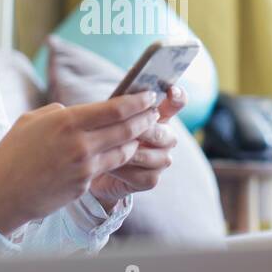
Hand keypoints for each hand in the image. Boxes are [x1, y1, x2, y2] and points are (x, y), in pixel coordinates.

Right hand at [0, 91, 161, 233]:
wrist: (2, 195)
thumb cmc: (12, 154)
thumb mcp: (31, 121)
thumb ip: (58, 113)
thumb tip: (76, 111)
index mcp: (67, 121)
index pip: (115, 108)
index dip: (137, 101)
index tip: (149, 95)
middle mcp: (80, 144)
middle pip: (126, 129)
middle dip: (146, 119)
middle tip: (155, 112)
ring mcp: (84, 167)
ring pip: (124, 151)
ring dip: (137, 141)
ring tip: (143, 132)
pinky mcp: (84, 186)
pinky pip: (108, 168)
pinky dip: (118, 159)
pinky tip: (123, 153)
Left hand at [88, 85, 186, 211]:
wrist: (94, 167)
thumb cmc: (104, 134)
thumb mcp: (111, 117)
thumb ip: (123, 107)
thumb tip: (125, 98)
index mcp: (159, 115)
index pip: (177, 102)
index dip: (177, 96)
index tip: (170, 91)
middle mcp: (166, 137)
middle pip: (166, 133)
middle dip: (145, 132)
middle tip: (128, 131)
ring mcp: (161, 159)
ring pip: (157, 157)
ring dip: (132, 153)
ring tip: (111, 151)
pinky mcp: (151, 179)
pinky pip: (146, 176)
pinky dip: (127, 171)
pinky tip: (110, 167)